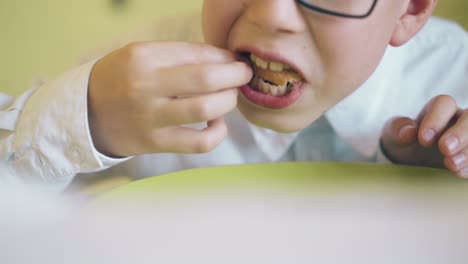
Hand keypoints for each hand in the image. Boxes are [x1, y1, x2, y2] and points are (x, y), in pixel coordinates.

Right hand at [88, 42, 251, 156]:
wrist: (86, 114)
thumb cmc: (120, 80)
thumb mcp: (141, 56)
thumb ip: (179, 56)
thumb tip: (224, 59)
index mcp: (143, 57)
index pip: (197, 53)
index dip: (224, 57)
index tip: (233, 61)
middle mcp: (146, 86)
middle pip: (206, 78)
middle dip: (236, 75)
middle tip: (243, 75)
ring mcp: (151, 117)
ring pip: (206, 108)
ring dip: (228, 101)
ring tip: (228, 98)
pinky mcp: (156, 143)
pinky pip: (199, 143)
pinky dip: (217, 133)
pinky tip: (217, 124)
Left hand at [381, 95, 467, 177]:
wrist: (411, 158)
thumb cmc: (404, 139)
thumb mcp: (394, 133)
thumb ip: (398, 129)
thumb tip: (408, 132)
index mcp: (438, 109)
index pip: (444, 104)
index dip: (436, 119)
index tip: (423, 139)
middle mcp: (459, 119)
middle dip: (460, 133)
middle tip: (445, 149)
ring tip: (451, 165)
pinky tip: (460, 173)